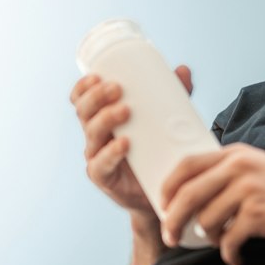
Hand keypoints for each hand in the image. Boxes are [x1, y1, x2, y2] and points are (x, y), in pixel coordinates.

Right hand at [70, 65, 193, 213]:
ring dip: (106, 119)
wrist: (159, 194)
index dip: (83, 87)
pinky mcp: (105, 178)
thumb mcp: (161, 121)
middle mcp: (95, 137)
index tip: (97, 75)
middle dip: (96, 97)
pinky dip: (112, 152)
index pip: (81, 100)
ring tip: (126, 110)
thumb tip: (183, 70)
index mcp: (101, 120)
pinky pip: (101, 164)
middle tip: (117, 88)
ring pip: (91, 134)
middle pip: (83, 112)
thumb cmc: (155, 153)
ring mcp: (97, 158)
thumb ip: (172, 97)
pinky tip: (124, 143)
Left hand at [160, 144, 264, 264]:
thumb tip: (193, 195)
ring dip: (209, 240)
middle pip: (188, 195)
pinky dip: (228, 255)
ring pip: (206, 221)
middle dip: (173, 221)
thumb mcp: (260, 167)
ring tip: (222, 245)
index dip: (168, 188)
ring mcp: (248, 191)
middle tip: (171, 238)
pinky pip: (228, 240)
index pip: (186, 165)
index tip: (163, 206)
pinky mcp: (258, 215)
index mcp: (235, 154)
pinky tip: (236, 259)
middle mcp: (238, 168)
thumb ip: (230, 173)